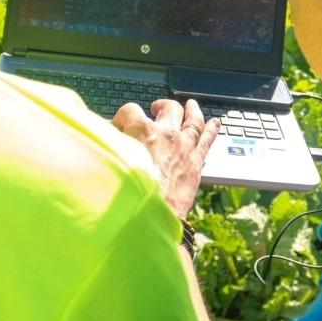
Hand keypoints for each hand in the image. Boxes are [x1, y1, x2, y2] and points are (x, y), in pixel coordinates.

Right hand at [112, 99, 220, 217]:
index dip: (123, 116)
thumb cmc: (128, 191)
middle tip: (157, 108)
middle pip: (169, 108)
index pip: (130, 110)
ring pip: (193, 120)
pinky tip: (215, 123)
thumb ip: (110, 144)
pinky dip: (212, 129)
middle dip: (162, 106)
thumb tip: (106, 136)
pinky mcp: (195, 162)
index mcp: (142, 131)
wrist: (151, 215)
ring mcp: (184, 146)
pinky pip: (207, 140)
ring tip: (191, 105)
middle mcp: (166, 134)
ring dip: (192, 110)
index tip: (120, 125)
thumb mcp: (113, 159)